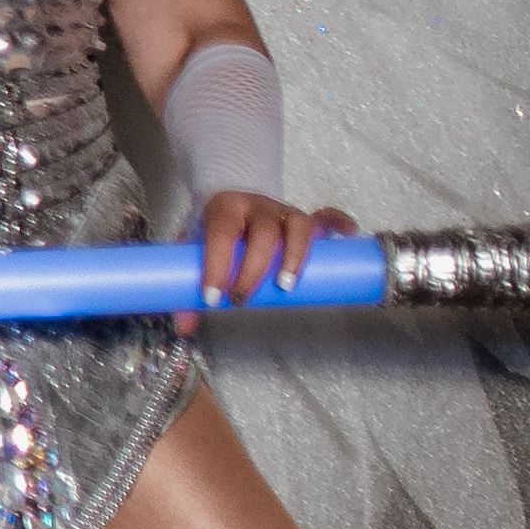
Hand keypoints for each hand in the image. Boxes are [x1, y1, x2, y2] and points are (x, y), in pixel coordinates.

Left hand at [179, 190, 354, 329]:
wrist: (232, 202)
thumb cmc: (214, 231)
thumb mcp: (194, 251)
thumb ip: (188, 285)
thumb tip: (183, 326)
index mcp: (225, 209)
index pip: (222, 234)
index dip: (217, 265)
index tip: (213, 297)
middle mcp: (256, 206)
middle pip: (263, 233)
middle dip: (254, 269)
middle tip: (242, 300)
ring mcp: (283, 210)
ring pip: (297, 225)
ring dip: (295, 256)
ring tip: (287, 286)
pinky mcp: (305, 217)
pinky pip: (325, 215)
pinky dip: (337, 222)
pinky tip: (346, 234)